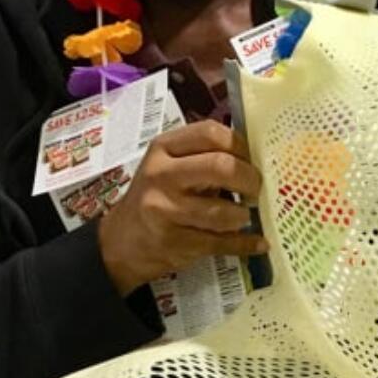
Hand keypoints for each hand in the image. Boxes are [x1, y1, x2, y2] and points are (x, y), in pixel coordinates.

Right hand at [98, 121, 267, 296]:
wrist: (120, 241)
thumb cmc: (154, 197)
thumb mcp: (168, 166)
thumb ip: (202, 157)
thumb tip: (255, 159)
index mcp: (163, 149)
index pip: (210, 133)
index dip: (240, 145)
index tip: (250, 159)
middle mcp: (161, 176)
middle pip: (220, 167)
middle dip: (249, 179)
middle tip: (254, 189)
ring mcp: (165, 211)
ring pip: (222, 211)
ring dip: (242, 215)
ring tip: (243, 216)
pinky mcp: (174, 243)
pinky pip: (221, 243)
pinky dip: (246, 244)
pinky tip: (257, 242)